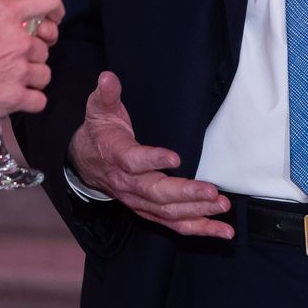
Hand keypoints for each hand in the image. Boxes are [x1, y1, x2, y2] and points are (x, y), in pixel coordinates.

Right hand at [0, 0, 61, 124]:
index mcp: (2, 14)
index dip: (54, 7)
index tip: (52, 17)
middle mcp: (18, 40)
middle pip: (44, 44)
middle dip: (33, 50)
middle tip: (16, 56)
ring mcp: (19, 70)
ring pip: (44, 73)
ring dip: (33, 76)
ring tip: (15, 79)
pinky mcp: (15, 98)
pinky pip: (39, 100)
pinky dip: (31, 101)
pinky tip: (17, 99)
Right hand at [69, 72, 233, 238]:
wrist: (85, 162)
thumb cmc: (99, 133)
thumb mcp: (99, 110)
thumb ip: (106, 95)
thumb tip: (107, 77)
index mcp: (116, 156)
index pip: (133, 161)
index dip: (152, 160)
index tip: (175, 157)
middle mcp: (127, 184)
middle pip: (156, 194)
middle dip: (185, 194)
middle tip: (212, 191)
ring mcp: (138, 201)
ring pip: (167, 213)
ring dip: (196, 212)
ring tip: (222, 207)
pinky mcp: (148, 210)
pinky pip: (173, 224)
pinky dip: (198, 229)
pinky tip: (221, 231)